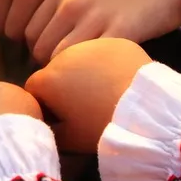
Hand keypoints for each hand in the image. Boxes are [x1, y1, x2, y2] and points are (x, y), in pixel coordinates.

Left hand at [25, 0, 180, 63]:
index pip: (29, 32)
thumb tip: (42, 51)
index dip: (39, 52)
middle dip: (50, 65)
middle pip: (40, 48)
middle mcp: (71, 3)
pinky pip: (90, 60)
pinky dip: (91, 72)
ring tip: (84, 75)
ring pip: (60, 57)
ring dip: (68, 72)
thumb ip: (61, 16)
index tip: (56, 59)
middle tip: (70, 72)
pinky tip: (102, 73)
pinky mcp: (119, 31)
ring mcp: (94, 17)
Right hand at [25, 39, 150, 152]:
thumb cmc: (102, 128)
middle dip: (62, 81)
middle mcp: (64, 54)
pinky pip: (103, 52)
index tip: (59, 112)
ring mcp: (91, 44)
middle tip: (82, 100)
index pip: (34, 87)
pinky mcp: (116, 41)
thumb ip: (48, 128)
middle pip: (54, 67)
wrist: (147, 113)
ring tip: (101, 87)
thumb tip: (44, 120)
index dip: (44, 100)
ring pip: (78, 55)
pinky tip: (117, 76)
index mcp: (48, 78)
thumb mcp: (68, 139)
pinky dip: (105, 62)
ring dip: (82, 68)